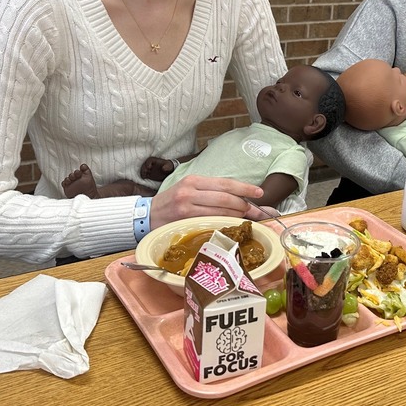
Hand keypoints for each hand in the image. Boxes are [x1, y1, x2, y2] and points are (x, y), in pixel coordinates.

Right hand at [140, 156, 177, 181]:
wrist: (168, 173)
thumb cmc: (169, 167)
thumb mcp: (169, 166)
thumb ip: (167, 167)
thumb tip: (163, 168)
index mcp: (154, 160)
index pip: (149, 160)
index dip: (148, 163)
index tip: (149, 167)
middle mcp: (150, 164)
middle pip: (144, 165)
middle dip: (144, 168)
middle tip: (146, 172)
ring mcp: (148, 169)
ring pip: (143, 170)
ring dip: (143, 172)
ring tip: (144, 176)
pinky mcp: (148, 174)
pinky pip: (144, 175)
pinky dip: (143, 176)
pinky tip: (144, 178)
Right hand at [148, 174, 263, 227]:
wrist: (146, 216)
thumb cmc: (170, 204)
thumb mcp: (188, 190)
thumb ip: (210, 192)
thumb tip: (239, 198)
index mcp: (193, 180)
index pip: (224, 182)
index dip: (244, 188)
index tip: (259, 192)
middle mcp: (190, 190)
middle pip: (225, 196)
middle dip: (245, 204)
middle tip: (257, 211)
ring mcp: (186, 206)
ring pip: (220, 209)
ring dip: (237, 215)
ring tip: (247, 219)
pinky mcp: (184, 220)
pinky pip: (210, 221)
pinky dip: (223, 223)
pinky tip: (231, 225)